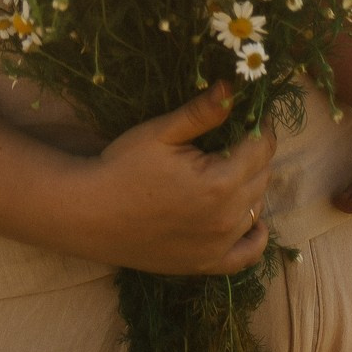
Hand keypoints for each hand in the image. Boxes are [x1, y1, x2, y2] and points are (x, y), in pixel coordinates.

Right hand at [72, 84, 275, 274]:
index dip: (260, 126)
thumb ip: (201, 113)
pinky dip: (256, 236)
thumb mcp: (160, 133)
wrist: (89, 214)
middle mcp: (227, 218)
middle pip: (261, 177)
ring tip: (231, 168)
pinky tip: (252, 219)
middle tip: (237, 137)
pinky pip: (248, 254)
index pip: (261, 149)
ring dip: (251, 186)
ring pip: (256, 207)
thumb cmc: (122, 167)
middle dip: (255, 153)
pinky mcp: (206, 264)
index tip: (254, 113)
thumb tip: (233, 87)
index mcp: (219, 181)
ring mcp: (218, 246)